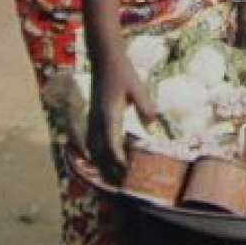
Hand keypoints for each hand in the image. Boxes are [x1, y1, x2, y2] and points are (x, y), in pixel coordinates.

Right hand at [85, 53, 159, 184]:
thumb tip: (154, 128)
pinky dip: (96, 153)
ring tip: (111, 178)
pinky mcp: (92, 116)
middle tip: (120, 186)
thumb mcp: (138, 88)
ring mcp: (92, 118)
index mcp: (109, 114)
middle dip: (109, 169)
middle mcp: (97, 120)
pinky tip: (102, 159)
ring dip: (101, 164)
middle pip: (100, 151)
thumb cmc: (123, 72)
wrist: (104, 59)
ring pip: (93, 148)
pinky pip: (91, 140)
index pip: (111, 144)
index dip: (117, 162)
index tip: (125, 175)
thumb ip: (146, 108)